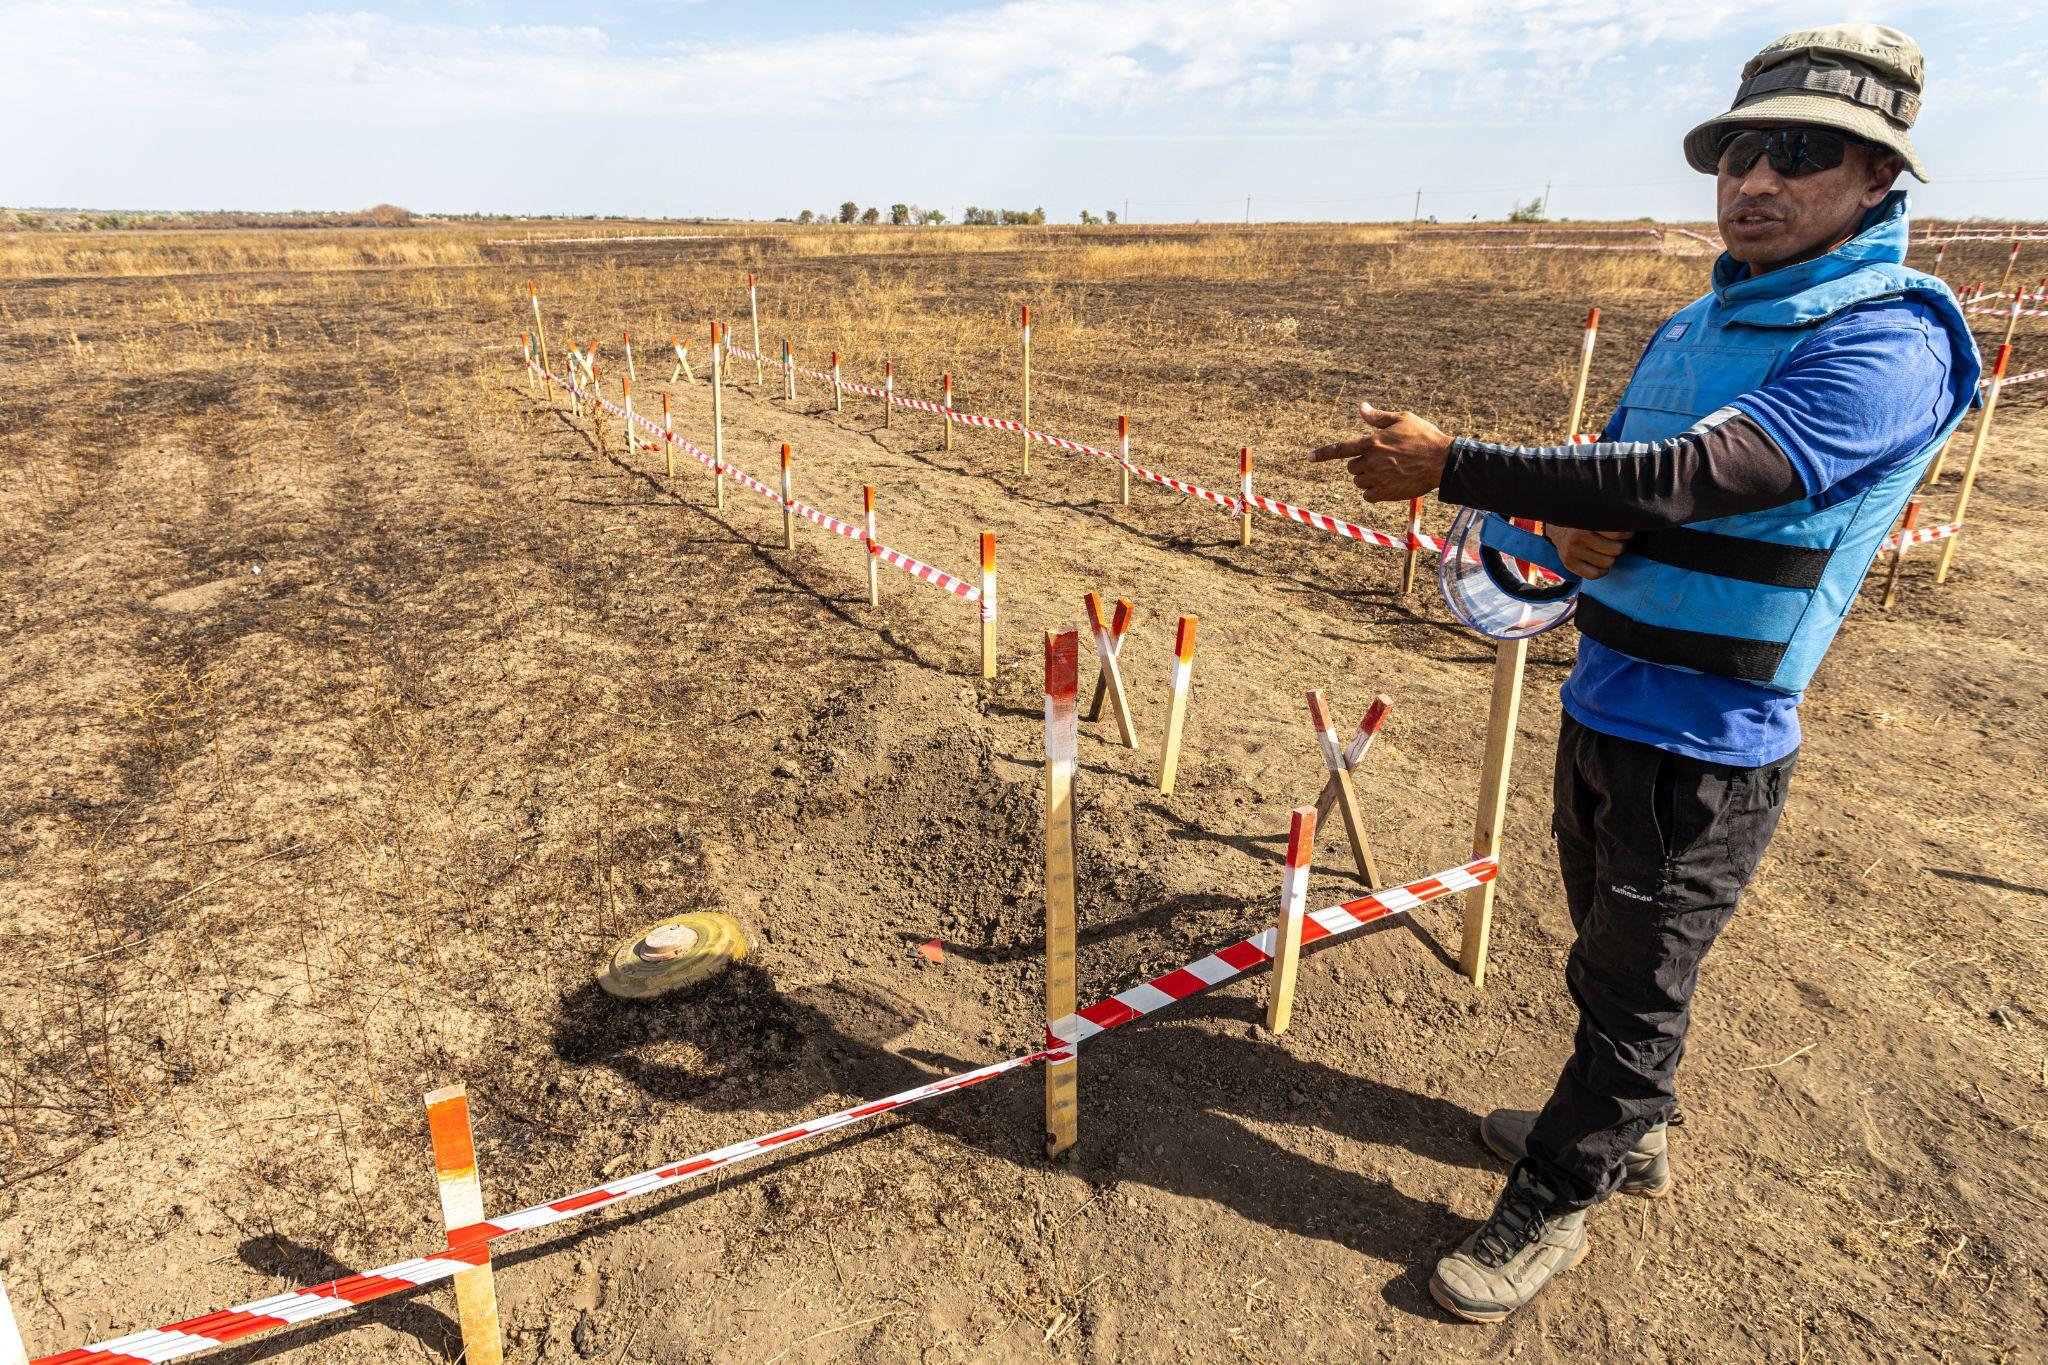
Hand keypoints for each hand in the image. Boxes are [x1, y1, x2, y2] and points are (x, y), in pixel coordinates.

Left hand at [1307, 410, 1451, 501]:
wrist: (1442, 461)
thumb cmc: (1424, 437)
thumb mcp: (1402, 419)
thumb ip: (1378, 417)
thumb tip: (1361, 408)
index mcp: (1372, 442)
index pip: (1340, 449)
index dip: (1323, 454)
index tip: (1308, 458)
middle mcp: (1371, 461)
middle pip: (1351, 467)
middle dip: (1361, 464)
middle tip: (1381, 460)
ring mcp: (1377, 478)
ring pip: (1359, 482)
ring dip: (1367, 479)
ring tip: (1388, 472)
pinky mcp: (1385, 492)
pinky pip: (1368, 496)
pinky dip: (1373, 492)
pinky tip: (1388, 485)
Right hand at [1546, 526, 1634, 578]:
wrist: (1558, 529)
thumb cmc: (1586, 522)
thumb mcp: (1596, 514)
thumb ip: (1612, 518)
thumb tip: (1637, 522)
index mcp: (1589, 521)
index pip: (1619, 533)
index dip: (1628, 534)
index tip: (1626, 532)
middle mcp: (1579, 536)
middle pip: (1616, 549)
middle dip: (1619, 546)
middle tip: (1614, 542)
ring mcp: (1573, 551)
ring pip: (1608, 563)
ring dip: (1610, 558)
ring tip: (1604, 551)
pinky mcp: (1569, 563)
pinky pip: (1595, 574)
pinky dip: (1601, 571)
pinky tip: (1599, 563)